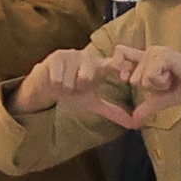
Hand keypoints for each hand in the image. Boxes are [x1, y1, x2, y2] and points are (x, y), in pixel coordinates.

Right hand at [14, 47, 134, 125]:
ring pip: (70, 81)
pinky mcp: (57, 56)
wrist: (47, 86)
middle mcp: (88, 57)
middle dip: (79, 87)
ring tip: (65, 83)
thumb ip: (113, 111)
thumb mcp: (92, 102)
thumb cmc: (72, 92)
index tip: (125, 77)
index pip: (115, 64)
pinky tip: (55, 79)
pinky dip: (56, 85)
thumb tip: (134, 124)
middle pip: (87, 77)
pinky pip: (58, 79)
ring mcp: (73, 55)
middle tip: (76, 86)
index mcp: (100, 66)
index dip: (121, 67)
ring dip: (66, 87)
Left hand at [118, 44, 180, 125]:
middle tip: (167, 81)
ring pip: (140, 79)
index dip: (117, 65)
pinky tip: (174, 75)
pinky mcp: (163, 55)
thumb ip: (146, 107)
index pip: (120, 53)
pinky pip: (150, 77)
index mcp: (145, 59)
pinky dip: (162, 82)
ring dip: (158, 85)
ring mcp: (155, 51)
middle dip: (150, 88)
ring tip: (171, 77)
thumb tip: (133, 122)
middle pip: (131, 78)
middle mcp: (148, 52)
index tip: (123, 77)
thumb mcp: (160, 100)